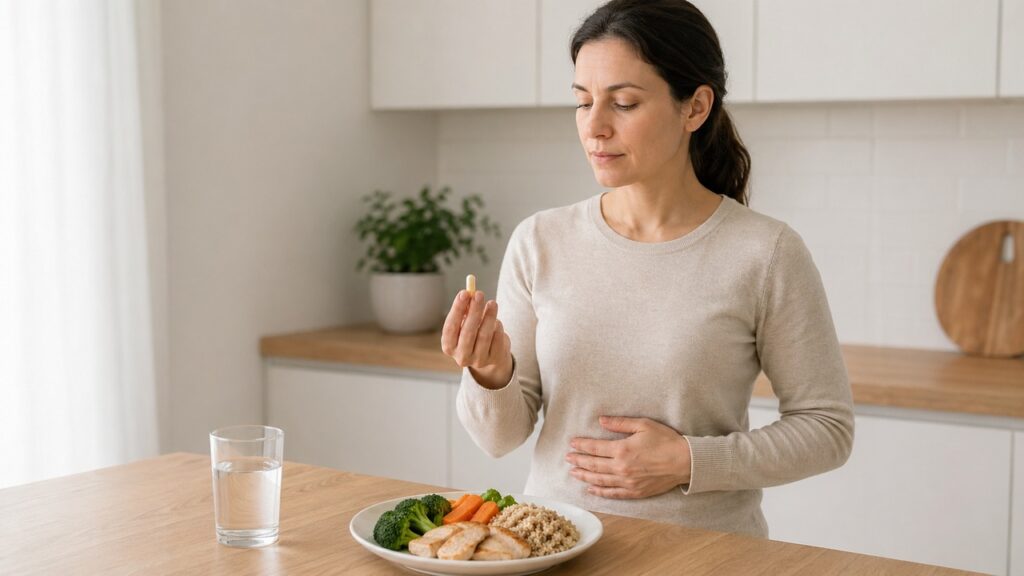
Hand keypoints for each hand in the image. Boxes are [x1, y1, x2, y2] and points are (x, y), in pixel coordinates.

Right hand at [440, 290, 512, 388]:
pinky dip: (498, 327)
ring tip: (492, 303)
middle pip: (467, 332)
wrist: (489, 354)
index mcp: (449, 346)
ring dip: (489, 316)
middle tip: (480, 294)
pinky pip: (497, 339)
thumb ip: (465, 310)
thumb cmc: (473, 333)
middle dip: (474, 311)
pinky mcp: (494, 359)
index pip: (450, 327)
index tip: (464, 293)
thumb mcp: (466, 322)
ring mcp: (478, 360)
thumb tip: (470, 293)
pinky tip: (496, 321)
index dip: (457, 309)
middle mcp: (461, 356)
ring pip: (484, 335)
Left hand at [566, 416, 691, 498]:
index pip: (595, 448)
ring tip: (574, 473)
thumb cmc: (666, 440)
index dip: (582, 445)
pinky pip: (613, 493)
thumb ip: (620, 423)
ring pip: (600, 480)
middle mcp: (621, 468)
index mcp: (622, 450)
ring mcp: (627, 482)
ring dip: (585, 476)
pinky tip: (591, 489)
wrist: (685, 462)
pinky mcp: (635, 492)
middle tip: (568, 458)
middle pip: (594, 465)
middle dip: (579, 461)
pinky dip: (601, 492)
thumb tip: (601, 420)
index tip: (572, 443)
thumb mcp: (643, 425)